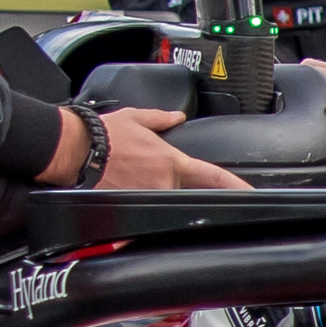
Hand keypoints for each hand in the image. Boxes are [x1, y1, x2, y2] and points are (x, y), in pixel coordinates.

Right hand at [63, 104, 257, 195]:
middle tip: (145, 170)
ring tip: (128, 176)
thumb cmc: (102, 134)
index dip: (235, 186)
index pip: (212, 176)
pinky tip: (122, 189)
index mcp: (171, 161)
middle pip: (184, 192)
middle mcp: (164, 183)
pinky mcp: (130, 209)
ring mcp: (148, 199)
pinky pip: (142, 210)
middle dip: (172, 184)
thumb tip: (177, 116)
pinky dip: (137, 202)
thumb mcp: (136, 118)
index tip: (250, 194)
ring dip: (150, 190)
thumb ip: (161, 119)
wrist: (75, 149)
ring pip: (162, 200)